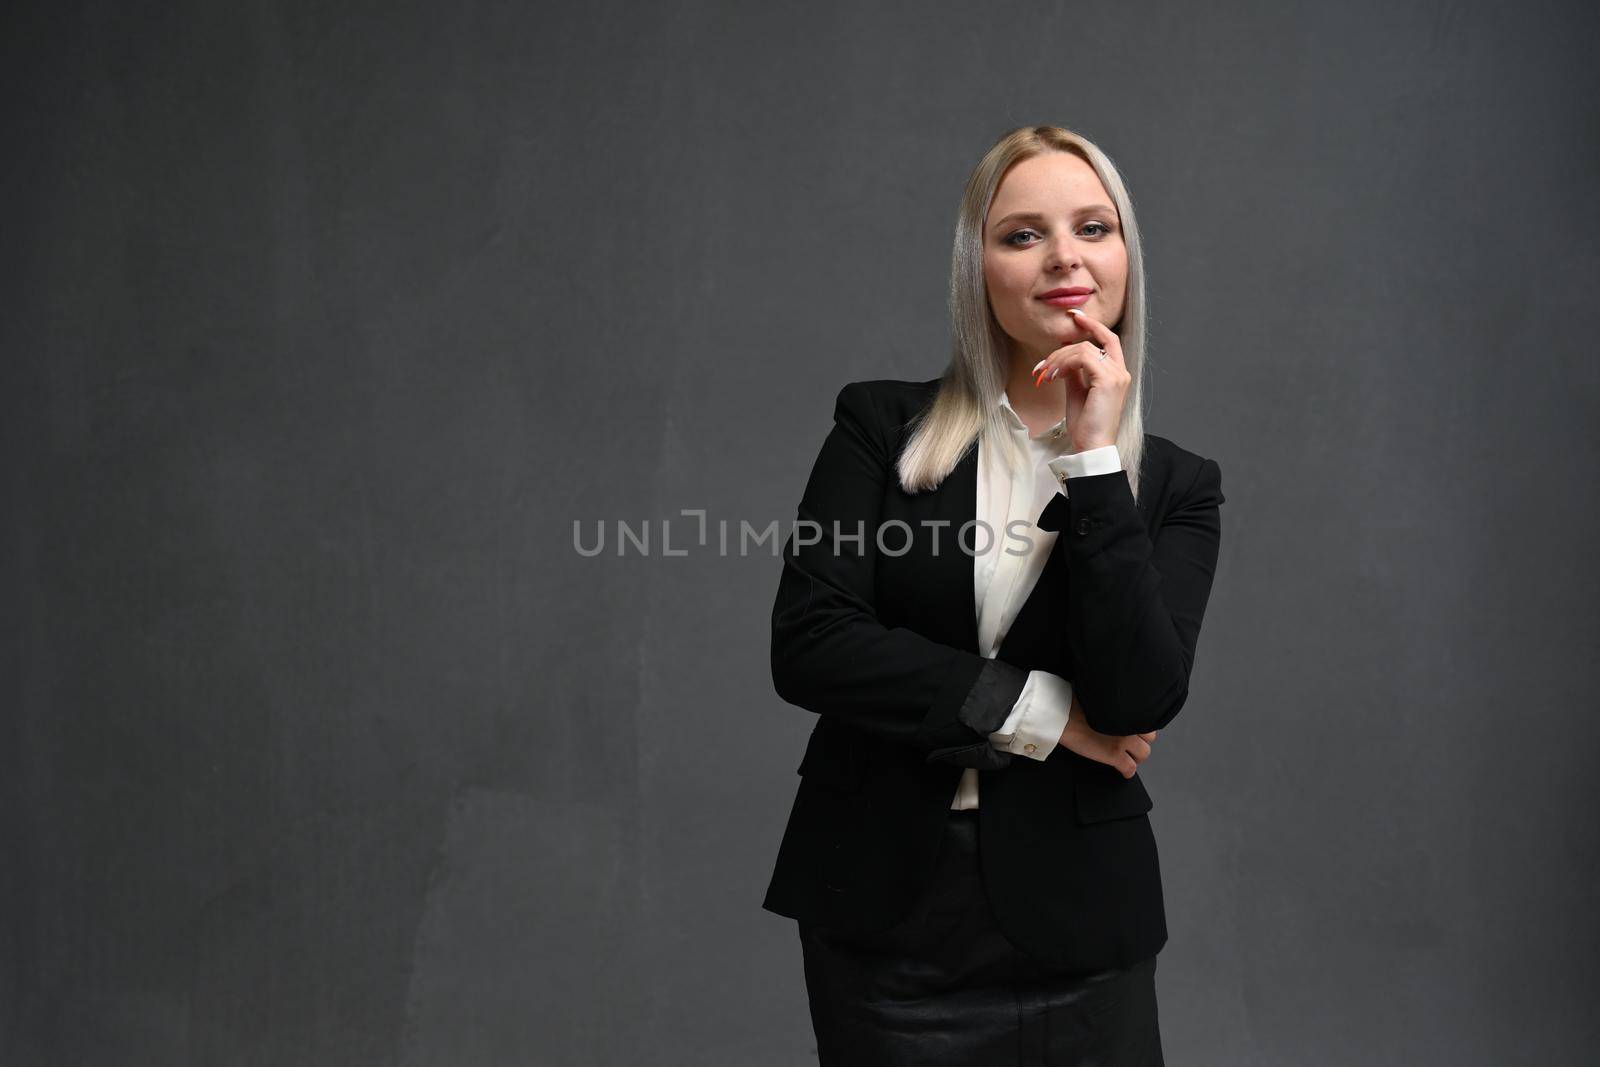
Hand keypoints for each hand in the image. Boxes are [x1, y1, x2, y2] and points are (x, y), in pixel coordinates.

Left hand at [1030, 307, 1130, 452]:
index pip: (1109, 340)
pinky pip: (1082, 358)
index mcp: (1117, 374)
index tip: (1074, 316)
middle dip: (1067, 344)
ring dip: (1059, 359)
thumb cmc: (1086, 425)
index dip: (1093, 326)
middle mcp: (1121, 372)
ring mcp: (1117, 376)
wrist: (1091, 446)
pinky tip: (1054, 376)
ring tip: (1046, 375)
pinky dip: (1064, 364)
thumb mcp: (1078, 392)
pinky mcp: (1108, 380)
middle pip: (1094, 341)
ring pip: (1084, 349)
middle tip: (1044, 362)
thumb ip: (1075, 373)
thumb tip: (1065, 357)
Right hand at [1056, 691, 1157, 777]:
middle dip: (1141, 742)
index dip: (1140, 728)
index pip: (1147, 721)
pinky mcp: (1114, 755)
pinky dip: (1127, 771)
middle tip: (1131, 745)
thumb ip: (1114, 705)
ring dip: (1136, 757)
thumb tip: (1117, 710)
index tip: (1134, 732)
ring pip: (1143, 754)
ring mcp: (1124, 740)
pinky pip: (1130, 768)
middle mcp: (1130, 723)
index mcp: (1127, 708)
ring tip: (1127, 758)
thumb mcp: (1100, 699)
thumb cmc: (1074, 703)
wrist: (1062, 715)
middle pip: (1149, 738)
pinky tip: (1123, 771)